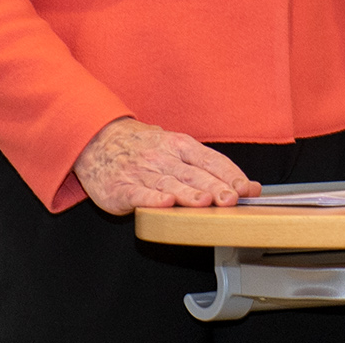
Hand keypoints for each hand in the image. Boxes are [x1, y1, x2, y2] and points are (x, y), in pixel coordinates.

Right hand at [72, 116, 260, 214]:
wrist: (97, 140)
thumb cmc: (144, 147)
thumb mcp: (175, 146)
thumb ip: (205, 165)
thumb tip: (243, 185)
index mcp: (181, 145)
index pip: (211, 160)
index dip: (231, 175)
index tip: (248, 188)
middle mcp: (164, 157)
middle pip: (194, 174)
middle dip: (215, 187)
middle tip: (232, 199)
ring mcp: (141, 172)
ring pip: (169, 184)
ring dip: (188, 194)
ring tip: (205, 202)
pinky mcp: (120, 188)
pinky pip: (138, 194)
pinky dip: (152, 199)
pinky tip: (165, 204)